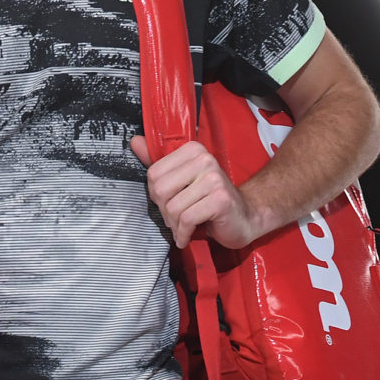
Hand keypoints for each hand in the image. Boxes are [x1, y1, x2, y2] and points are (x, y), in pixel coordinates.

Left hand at [130, 136, 262, 249]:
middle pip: (161, 190)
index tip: (168, 203)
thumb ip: (159, 163)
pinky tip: (187, 237)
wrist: (245, 217)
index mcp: (192, 150)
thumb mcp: (183, 179)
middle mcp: (204, 159)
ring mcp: (214, 178)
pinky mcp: (220, 199)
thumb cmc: (209, 200)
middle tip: (174, 220)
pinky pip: (187, 219)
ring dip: (174, 225)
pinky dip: (183, 234)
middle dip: (164, 211)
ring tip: (182, 228)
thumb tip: (135, 141)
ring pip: (174, 207)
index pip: (154, 173)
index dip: (156, 195)